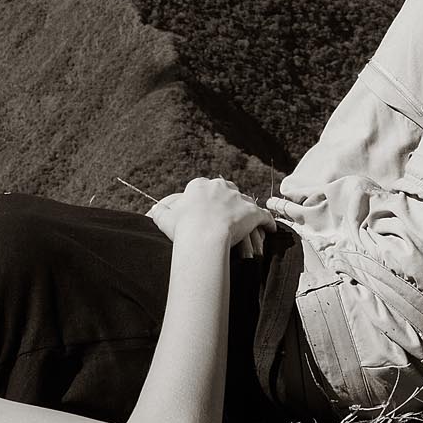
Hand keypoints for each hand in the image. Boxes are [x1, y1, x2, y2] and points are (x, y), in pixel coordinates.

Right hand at [147, 176, 272, 255]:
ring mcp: (238, 198)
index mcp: (200, 186)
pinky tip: (270, 229)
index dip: (207, 200)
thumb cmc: (182, 228)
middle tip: (227, 216)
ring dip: (246, 211)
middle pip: (227, 190)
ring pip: (245, 201)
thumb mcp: (164, 218)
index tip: (207, 211)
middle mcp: (220, 187)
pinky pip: (263, 215)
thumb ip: (159, 211)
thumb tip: (152, 210)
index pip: (206, 188)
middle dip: (228, 201)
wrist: (203, 236)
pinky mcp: (252, 211)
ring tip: (248, 224)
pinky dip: (267, 222)